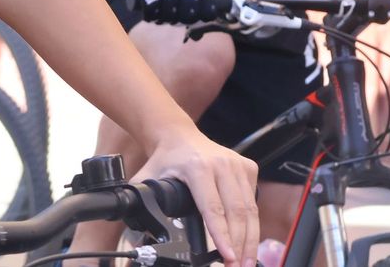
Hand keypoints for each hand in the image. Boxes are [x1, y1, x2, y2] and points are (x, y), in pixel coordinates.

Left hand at [133, 126, 258, 266]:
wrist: (178, 135)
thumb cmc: (165, 160)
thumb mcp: (149, 179)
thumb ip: (142, 202)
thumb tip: (136, 230)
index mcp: (197, 168)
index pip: (213, 208)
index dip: (221, 236)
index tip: (227, 257)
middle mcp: (221, 165)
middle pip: (236, 213)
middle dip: (239, 245)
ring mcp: (237, 165)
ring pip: (249, 210)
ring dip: (250, 239)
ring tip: (246, 261)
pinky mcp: (248, 167)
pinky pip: (253, 201)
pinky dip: (252, 223)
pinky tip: (248, 241)